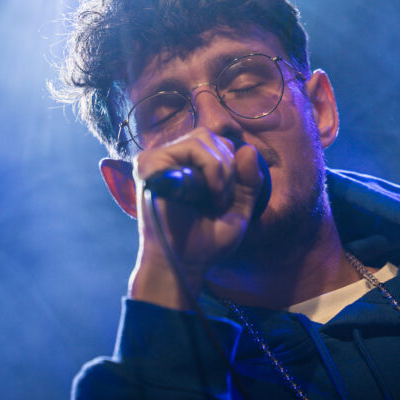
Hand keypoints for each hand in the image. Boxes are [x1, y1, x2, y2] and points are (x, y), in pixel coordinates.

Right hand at [128, 127, 266, 308]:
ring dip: (220, 169)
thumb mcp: (239, 209)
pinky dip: (209, 169)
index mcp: (187, 166)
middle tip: (223, 199)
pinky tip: (208, 195)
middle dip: (229, 166)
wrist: (185, 263)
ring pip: (202, 139)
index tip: (228, 197)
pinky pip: (189, 149)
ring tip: (216, 199)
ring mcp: (158, 160)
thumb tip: (249, 149)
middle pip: (210, 135)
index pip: (217, 141)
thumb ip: (249, 181)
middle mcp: (170, 158)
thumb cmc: (206, 240)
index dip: (233, 163)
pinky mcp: (150, 166)